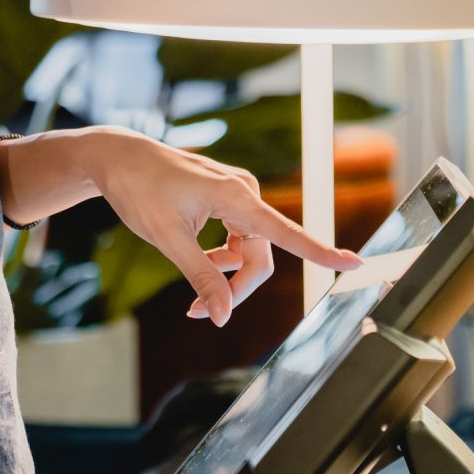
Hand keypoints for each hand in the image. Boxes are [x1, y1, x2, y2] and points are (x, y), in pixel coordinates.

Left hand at [60, 127, 360, 326]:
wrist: (119, 157)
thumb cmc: (139, 190)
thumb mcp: (167, 239)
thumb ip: (200, 276)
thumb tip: (225, 316)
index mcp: (236, 196)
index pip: (288, 233)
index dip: (322, 253)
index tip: (355, 264)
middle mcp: (244, 192)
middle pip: (261, 256)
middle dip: (236, 288)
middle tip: (198, 314)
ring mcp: (237, 195)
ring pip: (250, 251)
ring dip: (227, 276)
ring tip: (193, 297)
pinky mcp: (228, 198)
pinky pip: (238, 239)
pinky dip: (222, 259)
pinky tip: (198, 261)